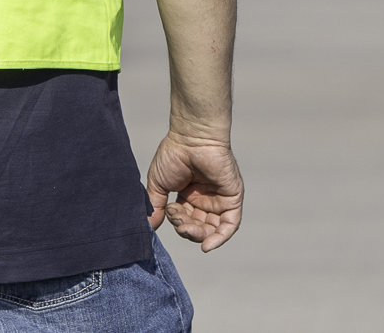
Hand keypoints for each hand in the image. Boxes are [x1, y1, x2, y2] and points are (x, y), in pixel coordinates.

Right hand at [144, 131, 242, 251]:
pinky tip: (207, 245)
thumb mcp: (159, 184)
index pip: (184, 220)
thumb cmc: (174, 154)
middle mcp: (205, 199)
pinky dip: (220, 238)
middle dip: (188, 231)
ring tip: (188, 229)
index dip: (176, 222)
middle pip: (199, 227)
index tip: (168, 212)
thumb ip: (156, 207)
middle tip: (180, 224)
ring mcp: (220, 198)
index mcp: (189, 196)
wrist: (192, 138)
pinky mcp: (233, 197)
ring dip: (199, 234)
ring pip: (212, 228)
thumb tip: (150, 228)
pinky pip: (230, 224)